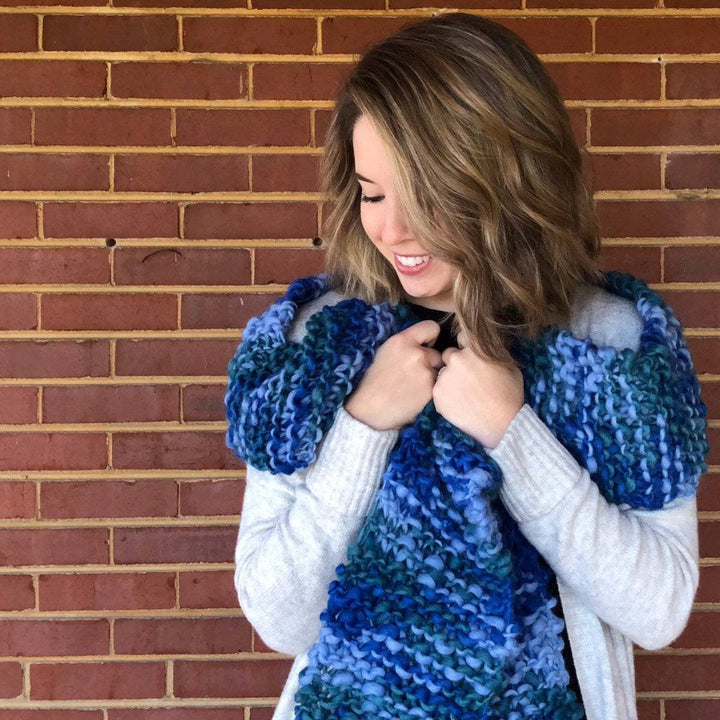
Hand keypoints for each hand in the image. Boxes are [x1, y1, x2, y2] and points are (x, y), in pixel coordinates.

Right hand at [343, 320, 442, 430]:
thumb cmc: (372, 382)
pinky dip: (429, 391)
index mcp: (402, 340)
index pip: (432, 327)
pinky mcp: (430, 390)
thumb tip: (425, 343)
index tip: (425, 346)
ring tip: (412, 387)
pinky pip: (437, 386)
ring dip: (430, 377)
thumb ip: (406, 344)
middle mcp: (416, 353)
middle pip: (437, 353)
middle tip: (412, 374)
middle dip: (429, 362)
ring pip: (438, 371)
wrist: (368, 410)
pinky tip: (414, 397)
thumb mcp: (384, 352)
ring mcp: (425, 372)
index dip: (430, 338)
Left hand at [432, 330, 523, 449]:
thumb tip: (486, 345)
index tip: (471, 357)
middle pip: (449, 355)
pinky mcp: (437, 393)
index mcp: (475, 348)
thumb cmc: (510, 395)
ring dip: (450, 380)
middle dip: (457, 364)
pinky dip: (445, 395)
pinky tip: (460, 403)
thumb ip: (493, 352)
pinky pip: (438, 389)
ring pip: (443, 373)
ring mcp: (445, 375)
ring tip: (466, 395)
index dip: (466, 347)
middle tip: (469, 380)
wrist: (502, 424)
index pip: (463, 337)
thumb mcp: (509, 366)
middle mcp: (457, 358)